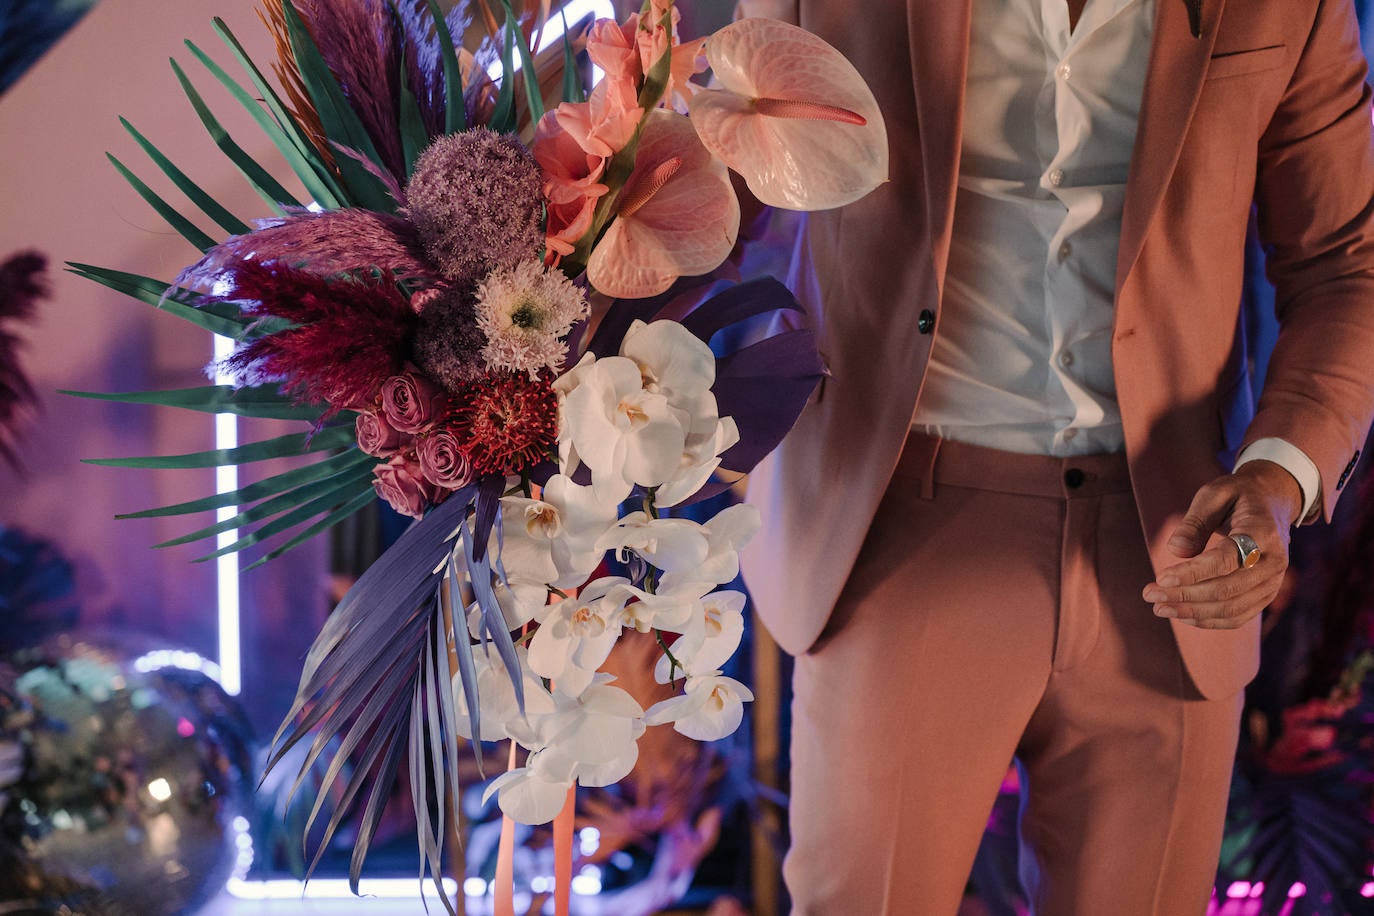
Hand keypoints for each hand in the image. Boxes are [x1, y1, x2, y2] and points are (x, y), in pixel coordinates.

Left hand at [1141, 460, 1302, 628]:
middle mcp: (1274, 561)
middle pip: (1228, 589)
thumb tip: (1176, 550)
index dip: (1193, 572)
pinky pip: (1238, 616)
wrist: (1271, 504)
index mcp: (1263, 532)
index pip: (1227, 559)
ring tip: (1158, 607)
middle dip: (1185, 595)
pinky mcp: (1266, 595)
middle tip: (1150, 594)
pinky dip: (1208, 620)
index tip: (1161, 578)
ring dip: (1192, 612)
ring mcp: (1273, 582)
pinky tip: (1181, 614)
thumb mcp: (1215, 494)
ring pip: (1232, 608)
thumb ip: (1195, 521)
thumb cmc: (1236, 497)